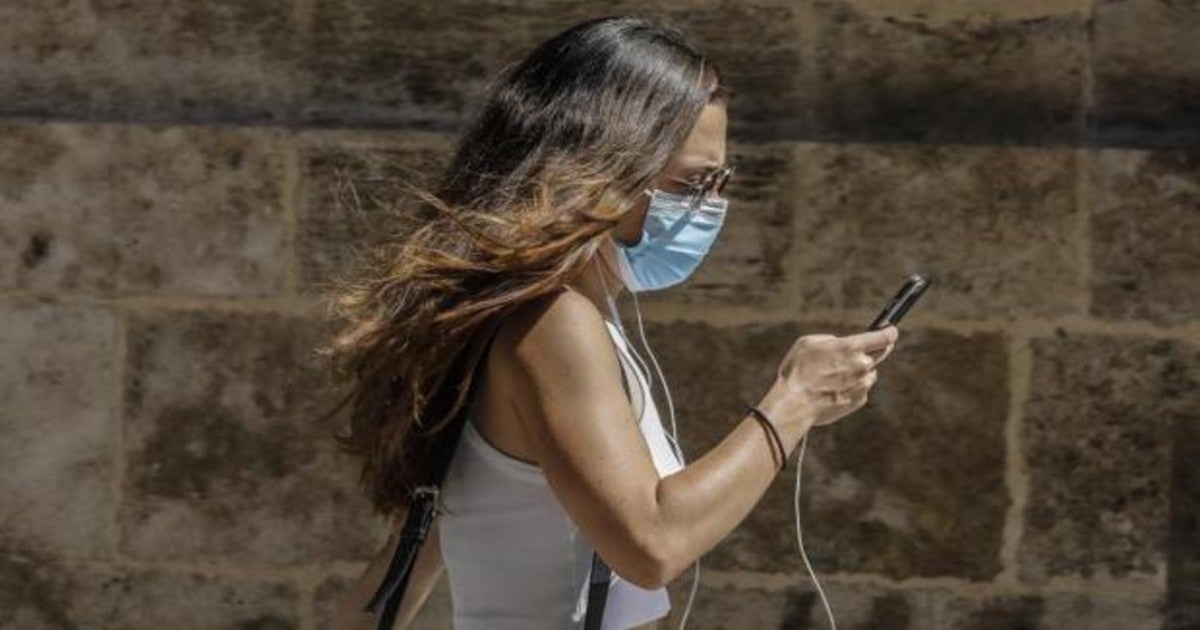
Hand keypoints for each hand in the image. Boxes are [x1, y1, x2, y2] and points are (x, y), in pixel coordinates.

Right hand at [761, 325, 898, 430]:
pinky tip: (834, 388)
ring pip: (870, 372)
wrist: (795, 403)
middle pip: (882, 353)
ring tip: (837, 375)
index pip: (883, 337)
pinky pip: (861, 389)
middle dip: (877, 349)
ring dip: (860, 371)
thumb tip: (840, 343)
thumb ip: (830, 340)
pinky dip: (853, 387)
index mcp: (850, 347)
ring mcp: (862, 384)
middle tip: (865, 349)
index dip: (889, 332)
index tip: (890, 331)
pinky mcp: (859, 400)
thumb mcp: (808, 343)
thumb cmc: (798, 370)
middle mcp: (861, 365)